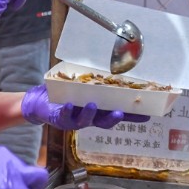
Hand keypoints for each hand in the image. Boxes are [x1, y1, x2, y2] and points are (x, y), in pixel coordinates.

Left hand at [20, 84, 152, 129]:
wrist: (41, 102)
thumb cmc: (66, 93)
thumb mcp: (84, 87)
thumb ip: (98, 82)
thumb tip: (116, 67)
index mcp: (98, 111)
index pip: (118, 114)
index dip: (133, 116)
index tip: (148, 116)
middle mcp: (89, 118)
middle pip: (104, 122)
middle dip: (112, 118)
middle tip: (120, 113)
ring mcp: (75, 120)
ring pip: (85, 120)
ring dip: (90, 114)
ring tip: (93, 105)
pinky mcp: (60, 118)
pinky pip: (65, 115)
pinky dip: (68, 110)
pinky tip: (70, 104)